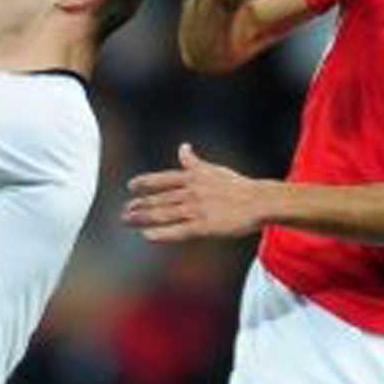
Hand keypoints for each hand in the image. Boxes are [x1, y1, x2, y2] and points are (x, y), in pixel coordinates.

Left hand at [122, 143, 270, 241]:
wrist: (258, 201)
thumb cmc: (238, 186)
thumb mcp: (213, 169)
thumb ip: (194, 161)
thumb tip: (183, 147)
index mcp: (193, 178)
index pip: (162, 179)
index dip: (144, 182)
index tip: (130, 186)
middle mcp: (191, 192)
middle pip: (158, 198)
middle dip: (139, 204)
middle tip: (124, 210)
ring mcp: (196, 210)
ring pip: (163, 213)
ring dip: (143, 217)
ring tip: (129, 220)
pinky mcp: (204, 227)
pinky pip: (177, 230)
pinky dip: (161, 233)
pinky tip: (147, 235)